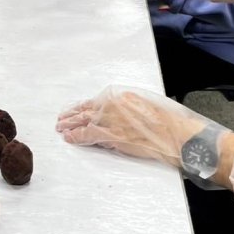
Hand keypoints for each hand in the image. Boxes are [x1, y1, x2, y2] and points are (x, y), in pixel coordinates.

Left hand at [56, 87, 214, 169]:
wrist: (171, 132)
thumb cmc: (164, 121)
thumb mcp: (143, 105)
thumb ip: (125, 108)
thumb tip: (115, 116)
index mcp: (119, 96)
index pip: (94, 101)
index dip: (82, 106)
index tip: (74, 109)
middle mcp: (110, 104)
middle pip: (85, 110)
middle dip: (72, 115)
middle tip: (61, 119)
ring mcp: (109, 119)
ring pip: (83, 121)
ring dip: (71, 125)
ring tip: (61, 128)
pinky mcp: (110, 134)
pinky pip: (88, 135)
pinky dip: (77, 136)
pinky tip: (69, 138)